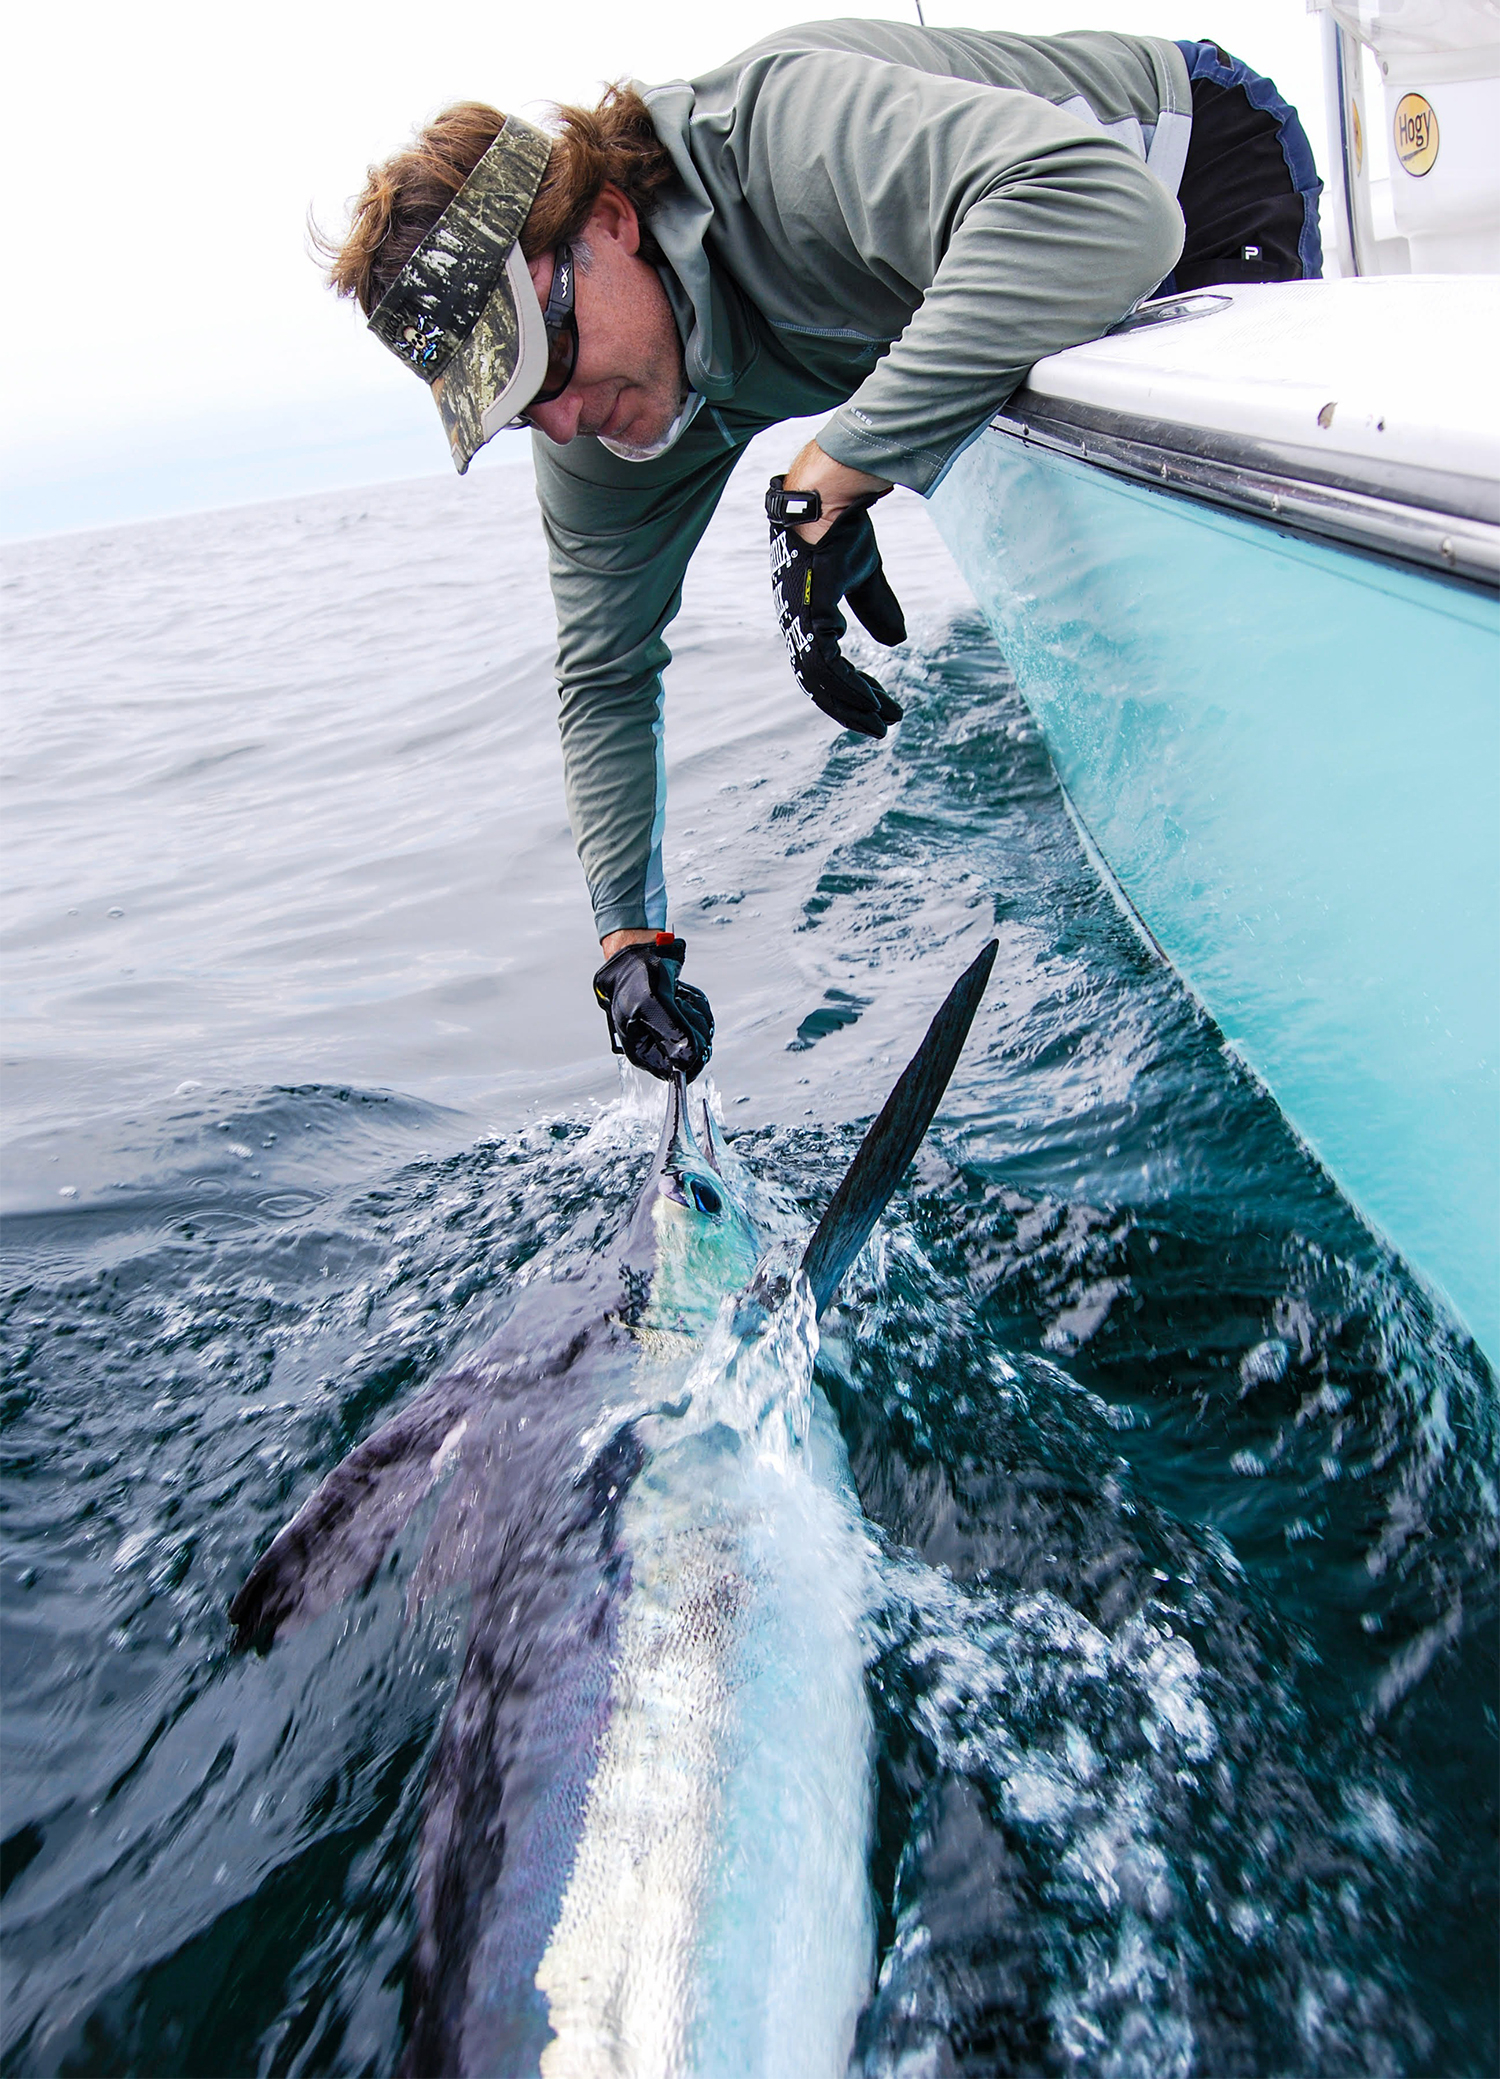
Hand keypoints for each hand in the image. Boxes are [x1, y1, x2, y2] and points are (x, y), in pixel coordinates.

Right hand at [592, 933, 713, 1081]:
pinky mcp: (681, 1020)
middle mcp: (657, 1047)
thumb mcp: (651, 1006)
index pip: (676, 1072)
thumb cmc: (634, 979)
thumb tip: (687, 1060)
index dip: (690, 1055)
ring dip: (694, 1011)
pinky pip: (702, 1018)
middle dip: (693, 1026)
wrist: (639, 955)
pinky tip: (680, 992)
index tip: (690, 1034)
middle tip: (678, 1005)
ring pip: (702, 1035)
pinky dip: (695, 1002)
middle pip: (694, 1053)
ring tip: (676, 996)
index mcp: (642, 1053)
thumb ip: (672, 1034)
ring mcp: (671, 1033)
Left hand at [767, 477, 906, 738]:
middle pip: (820, 683)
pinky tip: (871, 699)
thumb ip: (877, 608)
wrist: (831, 497)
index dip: (854, 690)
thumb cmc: (842, 529)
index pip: (827, 667)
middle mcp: (796, 625)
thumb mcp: (866, 577)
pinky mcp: (807, 614)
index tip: (882, 706)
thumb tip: (896, 641)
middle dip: (851, 708)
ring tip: (881, 721)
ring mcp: (797, 621)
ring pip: (820, 681)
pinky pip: (825, 665)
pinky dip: (848, 686)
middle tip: (881, 728)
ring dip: (851, 704)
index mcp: (806, 617)